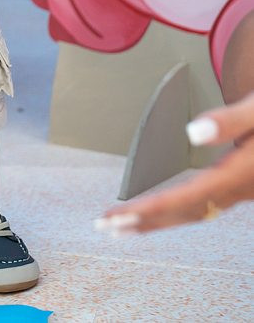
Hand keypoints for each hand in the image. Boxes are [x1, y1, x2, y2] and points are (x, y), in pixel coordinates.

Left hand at [94, 92, 253, 232]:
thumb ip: (229, 119)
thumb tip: (192, 130)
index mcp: (242, 171)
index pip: (189, 196)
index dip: (153, 208)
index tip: (122, 215)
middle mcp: (241, 188)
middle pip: (186, 212)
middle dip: (144, 222)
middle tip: (106, 227)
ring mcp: (242, 191)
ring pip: (194, 213)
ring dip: (157, 220)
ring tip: (122, 225)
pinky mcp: (241, 187)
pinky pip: (203, 207)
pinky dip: (176, 212)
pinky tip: (159, 214)